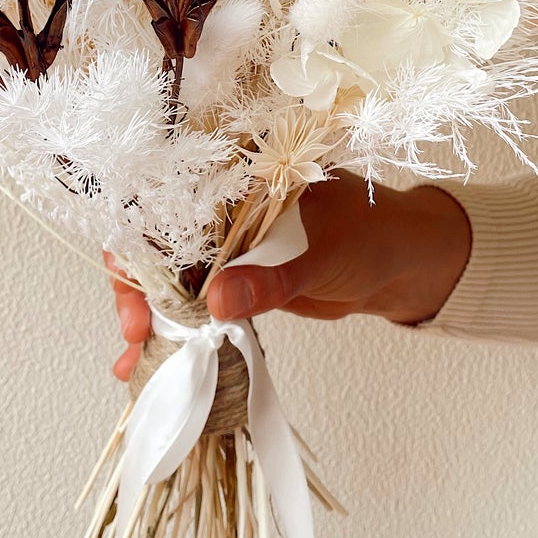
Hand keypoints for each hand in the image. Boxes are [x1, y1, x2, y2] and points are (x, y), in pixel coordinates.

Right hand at [106, 172, 472, 378]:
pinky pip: (198, 303)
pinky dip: (178, 329)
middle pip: (162, 241)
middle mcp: (228, 208)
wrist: (403, 266)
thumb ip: (270, 279)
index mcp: (244, 178)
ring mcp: (231, 246)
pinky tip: (155, 359)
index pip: (173, 198)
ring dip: (152, 314)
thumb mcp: (323, 255)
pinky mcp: (239, 280)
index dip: (144, 237)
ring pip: (174, 277)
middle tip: (138, 331)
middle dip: (140, 286)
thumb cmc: (374, 235)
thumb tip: (216, 301)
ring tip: (136, 357)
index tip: (133, 279)